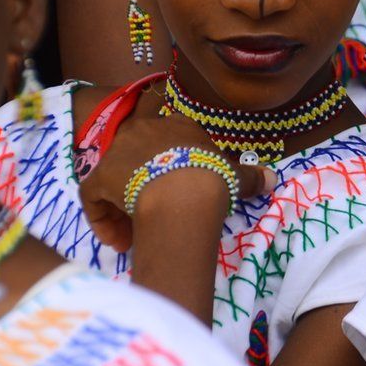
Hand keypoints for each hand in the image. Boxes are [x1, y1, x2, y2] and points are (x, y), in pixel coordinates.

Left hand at [79, 113, 276, 251]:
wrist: (183, 192)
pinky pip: (93, 198)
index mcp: (174, 125)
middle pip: (134, 146)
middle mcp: (142, 131)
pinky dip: (102, 220)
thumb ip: (249, 176)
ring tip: (131, 231)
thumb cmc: (211, 178)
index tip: (174, 178)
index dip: (167, 154)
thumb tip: (272, 177)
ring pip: (111, 174)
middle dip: (137, 171)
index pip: (165, 130)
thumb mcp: (234, 175)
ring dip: (118, 201)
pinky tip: (116, 241)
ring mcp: (116, 153)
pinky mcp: (98, 178)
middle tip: (147, 198)